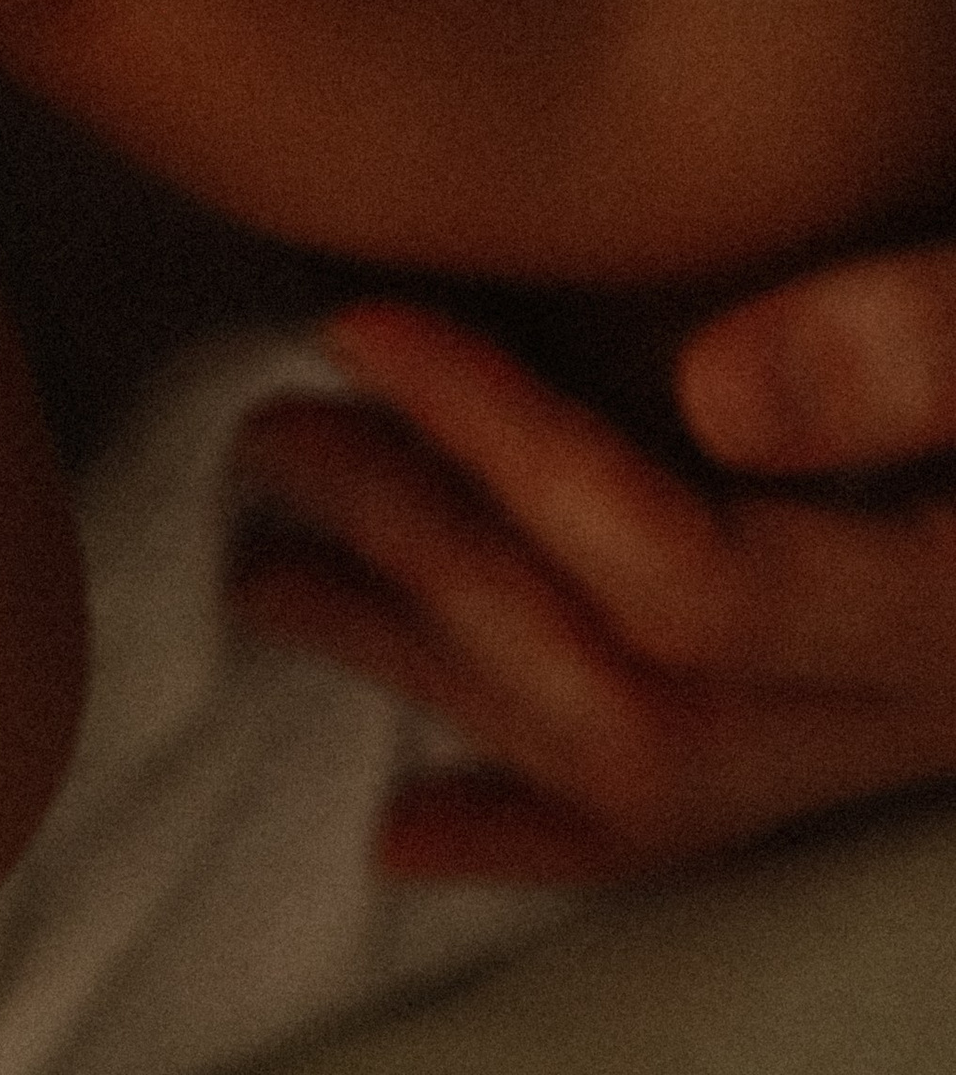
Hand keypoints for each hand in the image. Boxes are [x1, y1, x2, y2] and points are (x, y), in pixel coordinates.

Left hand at [231, 297, 955, 881]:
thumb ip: (928, 345)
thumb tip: (717, 396)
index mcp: (955, 614)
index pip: (683, 577)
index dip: (506, 447)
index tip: (359, 322)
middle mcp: (908, 718)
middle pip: (623, 690)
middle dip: (426, 559)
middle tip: (271, 430)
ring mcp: (881, 746)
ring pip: (627, 767)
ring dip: (433, 674)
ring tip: (266, 575)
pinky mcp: (861, 732)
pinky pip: (683, 831)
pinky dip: (534, 829)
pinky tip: (403, 830)